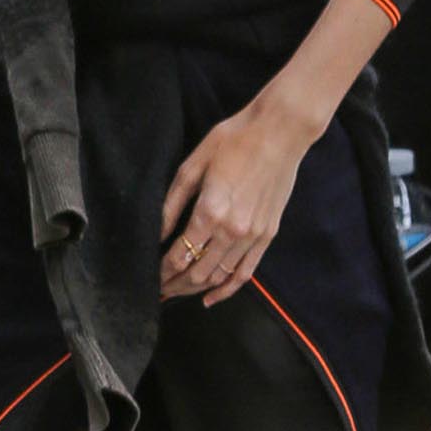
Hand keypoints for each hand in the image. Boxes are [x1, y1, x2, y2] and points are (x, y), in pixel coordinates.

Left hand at [159, 100, 315, 305]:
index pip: (179, 255)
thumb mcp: (192, 166)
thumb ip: (171, 203)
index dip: (163, 271)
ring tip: (178, 293)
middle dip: (175, 285)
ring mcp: (253, 235)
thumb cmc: (234, 141)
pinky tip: (210, 298)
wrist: (279, 132)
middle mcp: (232, 230)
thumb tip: (157, 233)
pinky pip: (246, 273)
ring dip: (196, 289)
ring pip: (220, 277)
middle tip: (159, 291)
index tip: (151, 278)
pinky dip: (227, 289)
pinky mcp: (267, 234)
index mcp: (210, 212)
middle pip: (198, 272)